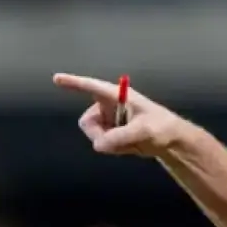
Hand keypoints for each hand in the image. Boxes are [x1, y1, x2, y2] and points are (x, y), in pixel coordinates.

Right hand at [53, 73, 187, 157]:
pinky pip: (102, 143)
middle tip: (117, 141)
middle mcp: (109, 106)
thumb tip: (99, 145)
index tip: (56, 78)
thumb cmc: (162, 127)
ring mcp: (109, 120)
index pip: (91, 87)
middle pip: (87, 121)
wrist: (170, 141)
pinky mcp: (111, 133)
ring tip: (130, 142)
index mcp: (118, 96)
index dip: (74, 82)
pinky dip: (113, 148)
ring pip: (93, 135)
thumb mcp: (144, 131)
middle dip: (98, 134)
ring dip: (108, 142)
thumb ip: (120, 136)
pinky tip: (130, 146)